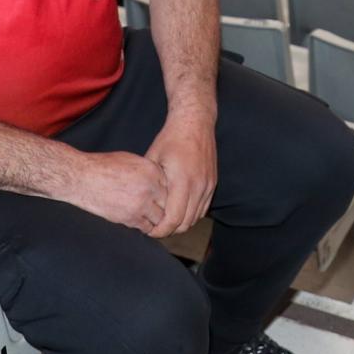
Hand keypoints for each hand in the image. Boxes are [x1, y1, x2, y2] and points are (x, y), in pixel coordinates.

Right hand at [68, 150, 168, 233]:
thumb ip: (148, 171)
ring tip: (150, 217)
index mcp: (151, 170)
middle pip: (168, 203)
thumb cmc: (104, 166)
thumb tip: (159, 181)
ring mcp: (141, 204)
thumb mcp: (130, 160)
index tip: (159, 195)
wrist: (83, 178)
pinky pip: (146, 227)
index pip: (170, 185)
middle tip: (158, 209)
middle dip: (162, 206)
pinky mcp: (131, 218)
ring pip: (160, 218)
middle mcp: (150, 187)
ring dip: (155, 218)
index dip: (163, 191)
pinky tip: (138, 220)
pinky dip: (144, 226)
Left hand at [144, 112, 216, 237]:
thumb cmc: (170, 138)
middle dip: (170, 230)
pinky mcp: (212, 183)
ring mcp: (208, 185)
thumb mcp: (153, 158)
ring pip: (195, 218)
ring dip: (181, 223)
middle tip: (155, 228)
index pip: (174, 218)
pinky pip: (202, 209)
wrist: (195, 122)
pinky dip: (191, 215)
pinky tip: (179, 211)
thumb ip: (151, 183)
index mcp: (182, 180)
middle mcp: (198, 186)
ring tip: (165, 221)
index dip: (161, 230)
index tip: (150, 231)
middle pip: (185, 223)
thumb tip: (141, 204)